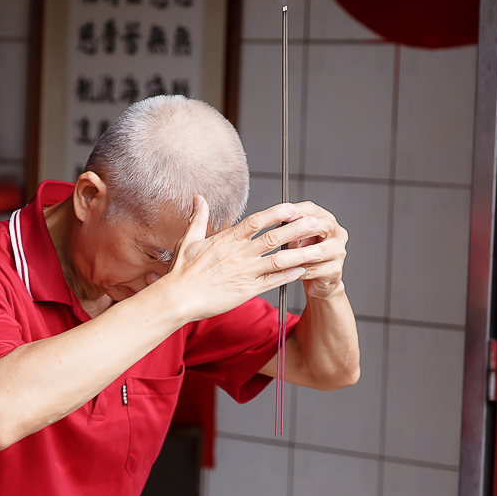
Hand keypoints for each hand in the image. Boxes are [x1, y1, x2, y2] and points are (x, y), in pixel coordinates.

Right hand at [158, 196, 322, 321]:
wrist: (178, 298)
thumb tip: (198, 198)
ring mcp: (245, 272)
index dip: (277, 213)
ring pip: (278, 259)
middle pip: (274, 237)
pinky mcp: (247, 290)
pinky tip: (303, 270)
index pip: (257, 221)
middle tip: (315, 222)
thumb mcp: (188, 240)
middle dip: (296, 229)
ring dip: (300, 252)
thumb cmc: (181, 271)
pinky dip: (289, 275)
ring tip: (318, 248)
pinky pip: (273, 281)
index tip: (293, 207)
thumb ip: (198, 218)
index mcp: (227, 239)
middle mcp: (239, 254)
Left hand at [284, 201, 347, 299]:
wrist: (317, 281)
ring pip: (318, 252)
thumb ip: (288, 230)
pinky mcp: (335, 271)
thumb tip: (274, 224)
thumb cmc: (305, 256)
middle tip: (285, 235)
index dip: (297, 211)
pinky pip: (315, 270)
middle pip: (325, 225)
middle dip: (303, 229)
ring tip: (280, 258)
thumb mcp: (295, 239)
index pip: (314, 210)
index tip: (282, 213)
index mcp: (327, 221)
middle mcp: (337, 234)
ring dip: (297, 255)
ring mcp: (338, 253)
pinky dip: (299, 271)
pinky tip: (288, 272)